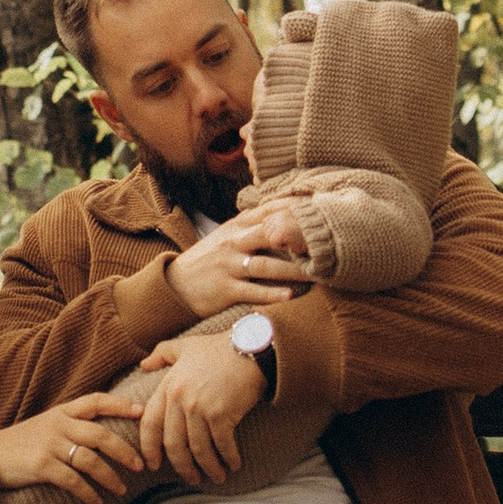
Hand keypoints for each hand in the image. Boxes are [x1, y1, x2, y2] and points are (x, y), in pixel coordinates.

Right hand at [0, 390, 149, 501]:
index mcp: (62, 412)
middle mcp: (58, 425)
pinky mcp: (40, 465)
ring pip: (89, 459)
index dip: (120, 404)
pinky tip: (96, 502)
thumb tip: (106, 433)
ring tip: (121, 489)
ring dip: (109, 476)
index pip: (96, 401)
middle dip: (124, 450)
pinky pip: (72, 480)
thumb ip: (72, 424)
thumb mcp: (48, 425)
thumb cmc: (23, 443)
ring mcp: (49, 445)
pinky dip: (88, 493)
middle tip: (140, 464)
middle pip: (100, 434)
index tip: (141, 411)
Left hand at [134, 323, 267, 486]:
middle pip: (173, 444)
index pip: (150, 424)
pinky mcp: (221, 414)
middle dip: (182, 466)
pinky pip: (221, 445)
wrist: (250, 348)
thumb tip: (144, 365)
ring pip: (198, 449)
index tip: (153, 464)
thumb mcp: (185, 346)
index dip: (149, 448)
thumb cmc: (219, 348)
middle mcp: (180, 399)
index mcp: (168, 386)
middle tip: (191, 478)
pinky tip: (234, 465)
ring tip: (216, 476)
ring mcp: (199, 408)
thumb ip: (162, 354)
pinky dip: (228, 458)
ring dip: (208, 467)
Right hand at [165, 200, 310, 320]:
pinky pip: (253, 292)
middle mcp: (233, 242)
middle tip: (326, 242)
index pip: (269, 210)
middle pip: (270, 235)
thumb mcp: (228, 234)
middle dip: (298, 238)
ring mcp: (229, 266)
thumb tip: (287, 211)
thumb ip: (254, 223)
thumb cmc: (209, 259)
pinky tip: (292, 296)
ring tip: (318, 274)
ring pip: (266, 266)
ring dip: (293, 271)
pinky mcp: (226, 290)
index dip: (295, 208)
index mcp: (237, 225)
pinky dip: (273, 294)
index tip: (321, 207)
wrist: (176, 285)